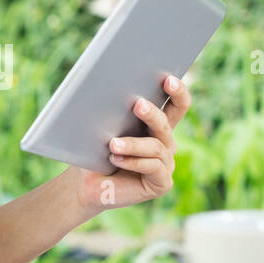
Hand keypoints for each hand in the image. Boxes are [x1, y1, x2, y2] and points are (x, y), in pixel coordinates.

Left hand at [70, 74, 191, 213]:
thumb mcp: (103, 129)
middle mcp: (165, 143)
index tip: (167, 79)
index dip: (177, 91)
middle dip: (152, 113)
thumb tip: (109, 93)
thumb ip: (112, 113)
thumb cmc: (94, 153)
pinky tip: (116, 159)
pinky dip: (133, 162)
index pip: (177, 104)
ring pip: (156, 146)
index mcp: (156, 125)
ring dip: (133, 144)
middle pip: (167, 122)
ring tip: (112, 144)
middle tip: (137, 104)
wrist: (86, 184)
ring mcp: (165, 163)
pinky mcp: (161, 183)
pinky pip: (152, 167)